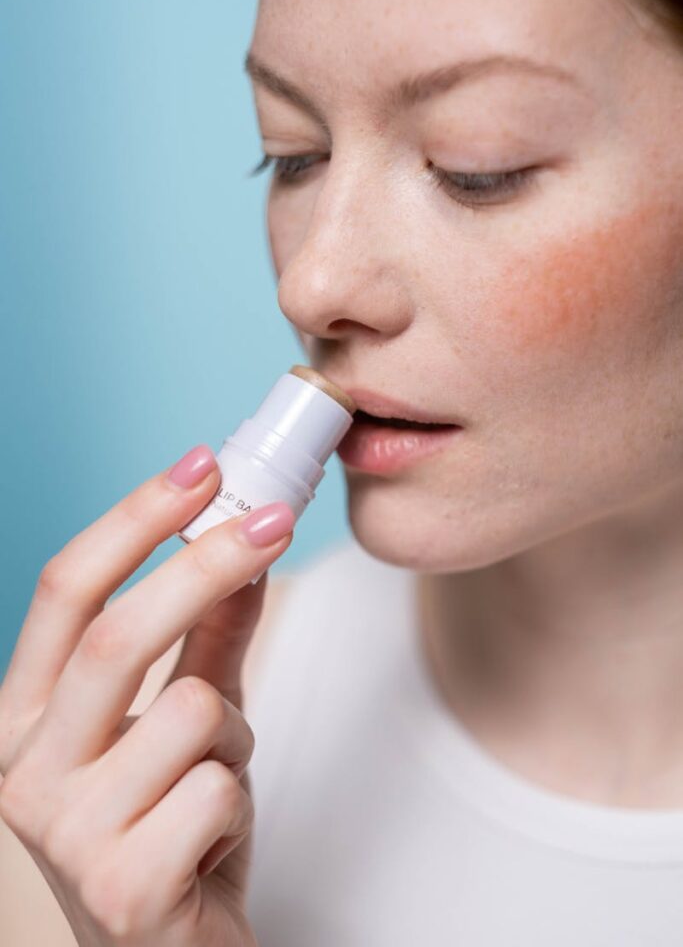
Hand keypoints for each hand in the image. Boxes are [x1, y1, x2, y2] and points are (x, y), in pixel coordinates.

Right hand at [0, 445, 294, 944]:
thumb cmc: (171, 828)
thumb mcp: (188, 718)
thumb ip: (206, 636)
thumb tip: (240, 548)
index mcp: (23, 716)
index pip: (64, 590)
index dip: (134, 517)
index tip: (201, 465)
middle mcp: (22, 770)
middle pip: (119, 632)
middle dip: (207, 563)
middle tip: (275, 520)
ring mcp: (63, 834)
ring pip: (194, 713)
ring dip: (237, 736)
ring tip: (216, 780)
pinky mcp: (121, 888)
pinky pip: (220, 789)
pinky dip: (240, 801)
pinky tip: (212, 843)